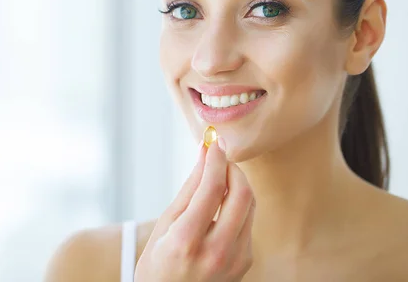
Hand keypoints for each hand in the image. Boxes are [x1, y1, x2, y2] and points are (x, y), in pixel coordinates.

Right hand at [134, 139, 254, 281]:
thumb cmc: (158, 265)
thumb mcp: (164, 225)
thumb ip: (189, 189)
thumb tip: (204, 153)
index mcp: (187, 241)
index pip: (212, 188)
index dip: (216, 159)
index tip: (215, 141)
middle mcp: (216, 253)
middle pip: (242, 195)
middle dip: (234, 169)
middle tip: (220, 158)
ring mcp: (236, 261)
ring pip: (250, 206)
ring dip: (237, 185)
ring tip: (218, 179)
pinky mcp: (245, 263)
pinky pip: (248, 223)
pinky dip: (237, 206)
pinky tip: (220, 207)